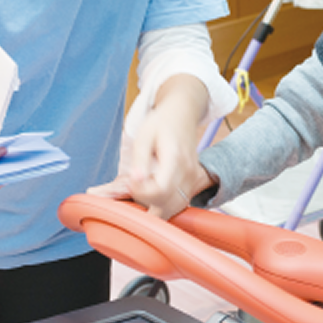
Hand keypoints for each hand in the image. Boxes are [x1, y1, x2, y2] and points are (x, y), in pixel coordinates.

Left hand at [101, 102, 204, 217]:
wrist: (182, 114)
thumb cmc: (161, 123)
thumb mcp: (144, 135)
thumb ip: (140, 159)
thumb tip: (135, 180)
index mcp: (175, 159)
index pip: (160, 191)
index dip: (141, 193)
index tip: (130, 182)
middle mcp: (188, 172)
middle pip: (167, 205)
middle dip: (145, 203)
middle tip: (133, 187)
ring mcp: (192, 179)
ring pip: (174, 208)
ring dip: (154, 207)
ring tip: (142, 190)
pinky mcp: (192, 182)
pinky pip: (178, 203)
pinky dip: (163, 205)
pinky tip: (152, 193)